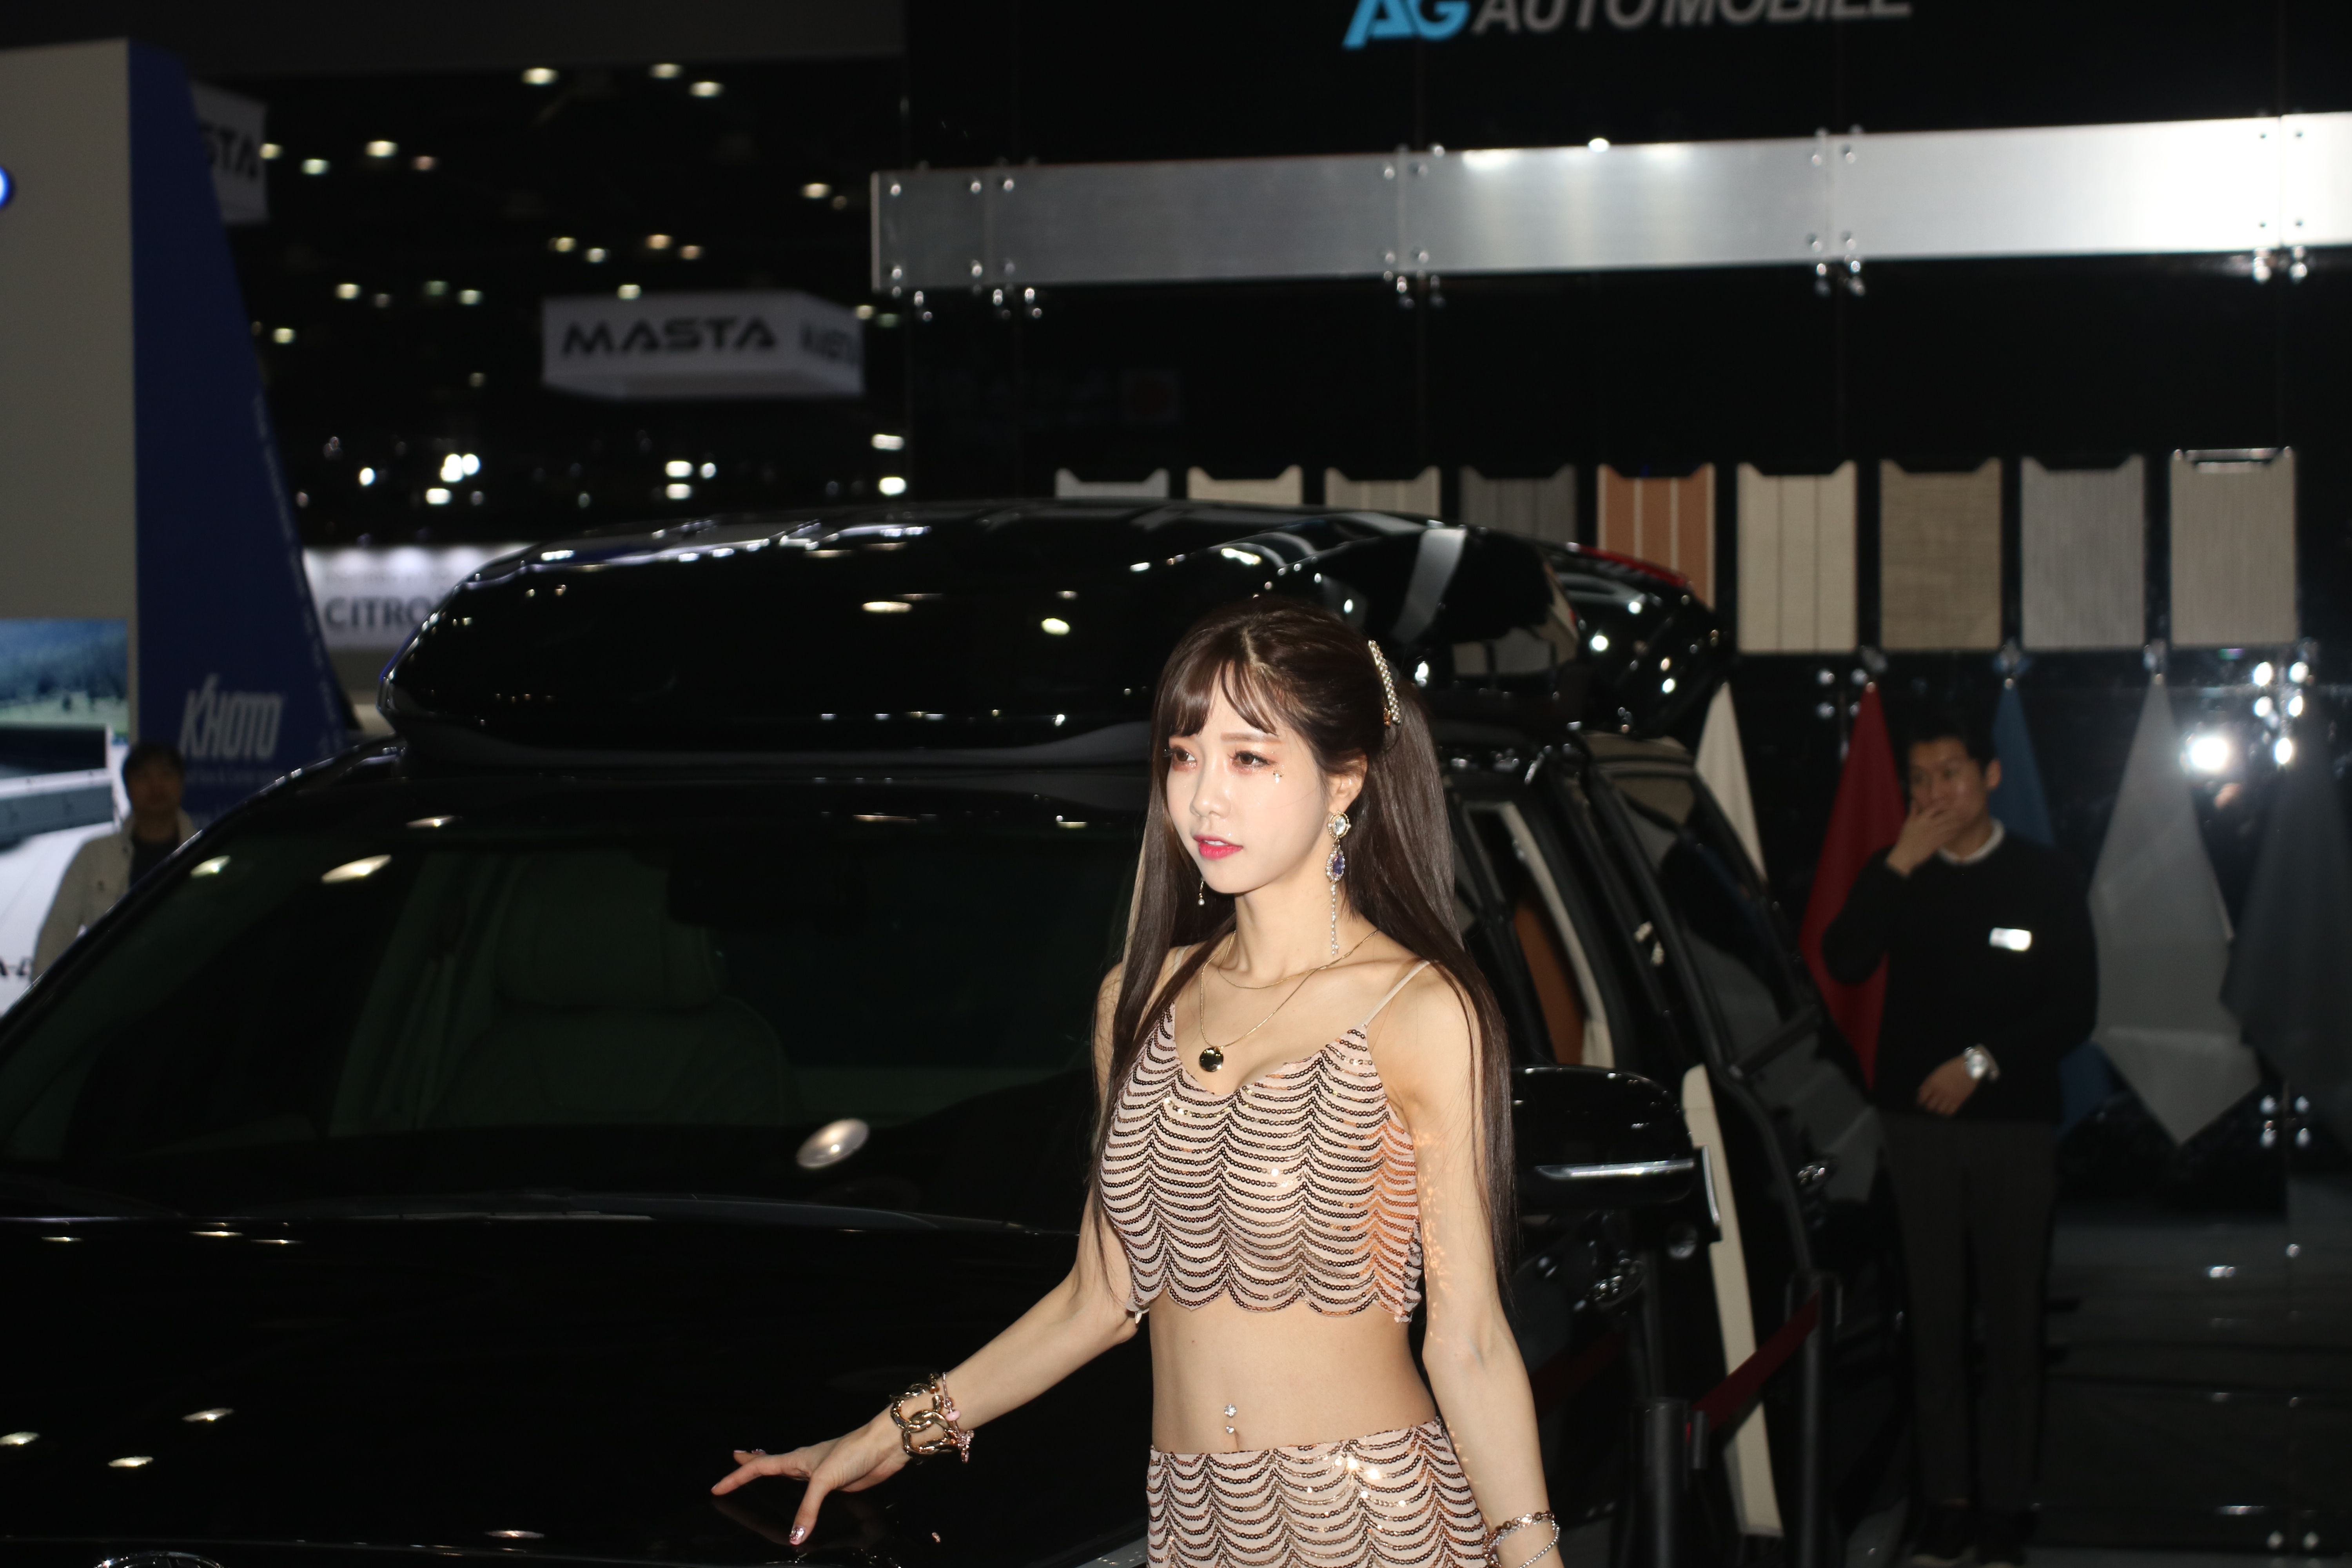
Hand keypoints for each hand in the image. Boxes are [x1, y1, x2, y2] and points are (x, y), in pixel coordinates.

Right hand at [712, 1412, 908, 1544]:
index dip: (738, 1476)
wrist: (884, 1446)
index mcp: (797, 1459)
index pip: (760, 1467)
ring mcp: (822, 1474)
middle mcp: (806, 1464)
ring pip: (791, 1475)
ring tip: (761, 1471)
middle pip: (772, 1464)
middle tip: (735, 1460)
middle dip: (752, 1464)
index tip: (718, 1486)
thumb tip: (794, 1536)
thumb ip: (808, 1508)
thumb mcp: (825, 1480)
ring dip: (774, 1473)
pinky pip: (812, 1492)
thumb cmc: (854, 1451)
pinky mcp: (837, 1484)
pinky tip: (804, 1494)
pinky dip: (801, 1493)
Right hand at [1885, 800, 1970, 875]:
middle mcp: (1931, 824)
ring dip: (1958, 821)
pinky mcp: (1939, 841)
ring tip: (1964, 818)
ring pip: (1951, 825)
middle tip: (1962, 809)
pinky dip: (1955, 832)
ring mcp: (1936, 833)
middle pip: (1946, 815)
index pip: (1935, 807)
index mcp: (1922, 818)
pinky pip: (1950, 835)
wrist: (1907, 853)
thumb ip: (1913, 810)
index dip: (1943, 802)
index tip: (1948, 800)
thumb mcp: (1908, 822)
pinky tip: (1959, 829)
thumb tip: (1914, 800)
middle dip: (1955, 812)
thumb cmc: (1906, 837)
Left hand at [1915, 1057, 1978, 1115]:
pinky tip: (1946, 1110)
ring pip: (1939, 1111)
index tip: (1920, 1104)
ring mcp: (1950, 1097)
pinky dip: (1946, 1113)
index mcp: (1933, 1083)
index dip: (1920, 1102)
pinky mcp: (1959, 1100)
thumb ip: (1928, 1082)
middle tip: (1929, 1107)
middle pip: (1930, 1107)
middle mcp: (1940, 1091)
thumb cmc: (1952, 1068)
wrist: (1970, 1067)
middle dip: (1928, 1108)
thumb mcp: (1937, 1072)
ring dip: (1937, 1111)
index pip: (1922, 1098)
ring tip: (1937, 1109)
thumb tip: (1919, 1091)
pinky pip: (1950, 1112)